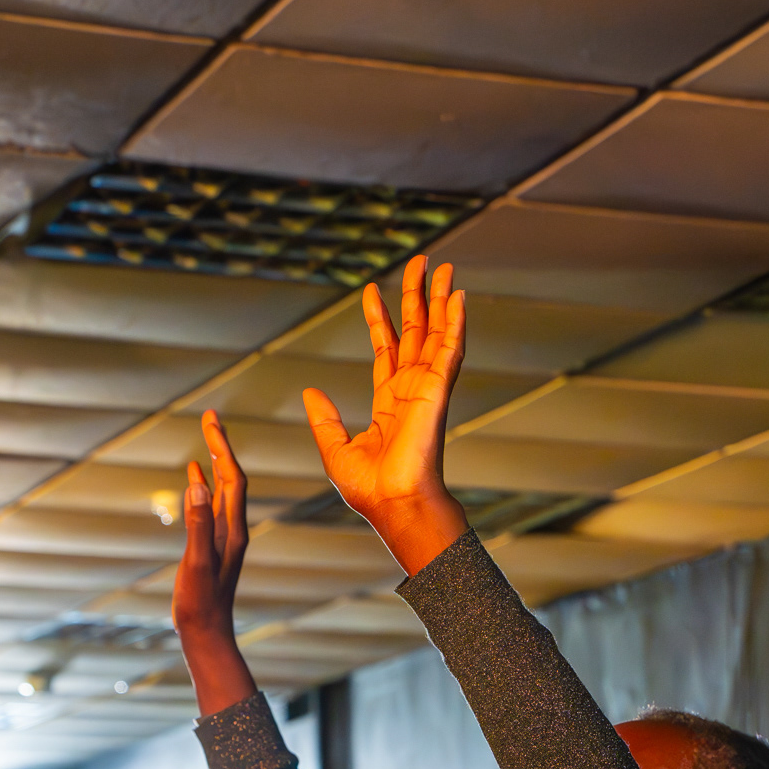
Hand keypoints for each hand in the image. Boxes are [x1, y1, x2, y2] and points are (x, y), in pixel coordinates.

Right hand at [173, 411, 256, 714]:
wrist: (207, 633)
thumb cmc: (201, 603)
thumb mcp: (197, 563)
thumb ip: (198, 525)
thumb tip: (200, 484)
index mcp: (232, 530)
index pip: (233, 479)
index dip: (223, 448)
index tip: (213, 420)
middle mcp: (232, 529)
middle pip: (230, 478)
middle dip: (221, 446)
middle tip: (210, 417)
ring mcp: (221, 536)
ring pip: (221, 490)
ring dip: (214, 462)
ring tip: (207, 436)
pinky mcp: (210, 545)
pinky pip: (208, 507)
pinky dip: (202, 487)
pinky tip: (194, 476)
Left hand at [303, 255, 468, 576]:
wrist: (395, 505)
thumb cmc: (370, 490)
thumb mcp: (335, 450)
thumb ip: (324, 419)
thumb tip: (310, 391)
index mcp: (390, 403)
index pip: (386, 349)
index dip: (380, 319)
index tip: (372, 289)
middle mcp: (412, 391)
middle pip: (416, 332)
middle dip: (416, 297)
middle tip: (420, 263)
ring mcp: (427, 389)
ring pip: (436, 333)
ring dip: (440, 300)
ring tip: (443, 268)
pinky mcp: (437, 391)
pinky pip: (449, 350)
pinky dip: (456, 323)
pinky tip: (458, 296)